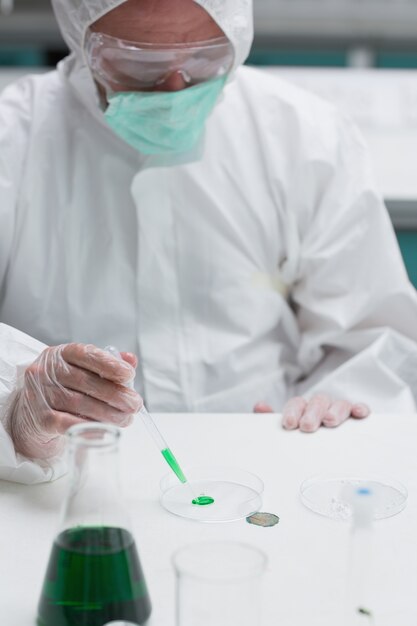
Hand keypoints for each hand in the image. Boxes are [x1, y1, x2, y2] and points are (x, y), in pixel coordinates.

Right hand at [9, 343, 141, 459]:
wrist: (30, 414)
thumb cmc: (62, 389)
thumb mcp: (80, 370)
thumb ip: (105, 363)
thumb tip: (130, 361)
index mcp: (59, 354)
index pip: (86, 354)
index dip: (109, 364)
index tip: (129, 375)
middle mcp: (46, 371)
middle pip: (86, 381)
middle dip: (115, 394)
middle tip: (134, 404)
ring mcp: (40, 394)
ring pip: (80, 403)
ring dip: (108, 413)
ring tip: (126, 419)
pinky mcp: (39, 419)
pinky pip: (68, 423)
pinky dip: (90, 426)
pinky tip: (105, 430)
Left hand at [254, 394, 369, 432]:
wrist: (323, 445)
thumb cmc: (301, 435)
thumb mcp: (286, 430)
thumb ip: (270, 420)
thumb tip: (259, 407)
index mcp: (302, 408)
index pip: (296, 403)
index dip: (292, 411)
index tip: (289, 423)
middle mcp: (320, 406)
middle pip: (317, 402)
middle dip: (312, 412)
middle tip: (308, 426)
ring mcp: (338, 409)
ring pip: (339, 404)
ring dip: (335, 411)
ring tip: (330, 421)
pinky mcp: (355, 416)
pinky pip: (359, 409)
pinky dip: (360, 408)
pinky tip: (360, 413)